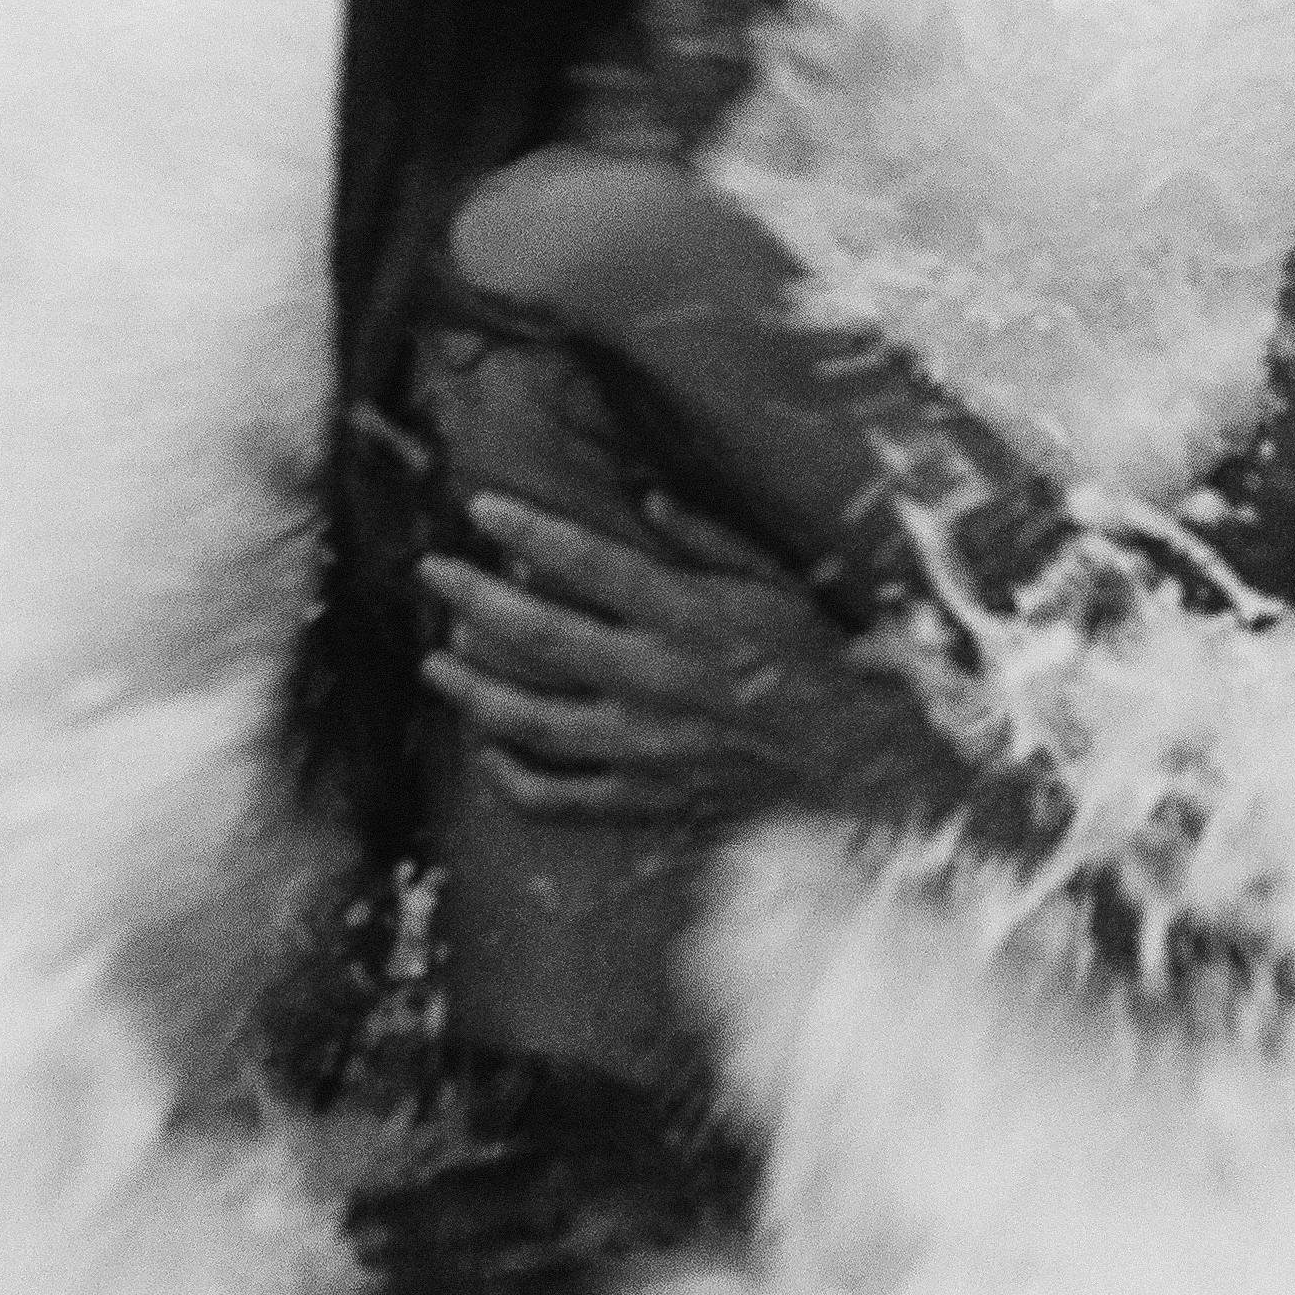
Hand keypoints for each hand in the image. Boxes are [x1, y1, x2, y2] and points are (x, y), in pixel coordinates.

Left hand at [418, 492, 933, 831]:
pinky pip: (559, 797)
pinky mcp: (646, 800)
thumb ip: (711, 538)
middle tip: (431, 572)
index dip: (526, 531)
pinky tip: (490, 752)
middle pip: (538, 636)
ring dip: (472, 689)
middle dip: (473, 598)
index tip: (481, 509)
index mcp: (691, 617)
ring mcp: (645, 747)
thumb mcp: (780, 582)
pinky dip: (513, 777)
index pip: (588, 562)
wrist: (863, 765)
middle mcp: (657, 680)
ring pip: (530, 720)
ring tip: (436, 662)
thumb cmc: (822, 663)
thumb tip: (646, 495)